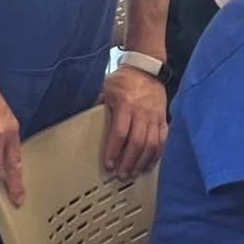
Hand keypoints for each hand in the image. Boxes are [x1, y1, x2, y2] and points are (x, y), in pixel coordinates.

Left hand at [101, 64, 167, 178]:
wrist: (147, 68)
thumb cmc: (124, 79)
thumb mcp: (106, 87)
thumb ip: (96, 103)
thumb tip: (81, 117)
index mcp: (126, 104)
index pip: (120, 132)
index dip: (114, 150)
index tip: (109, 164)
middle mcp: (142, 112)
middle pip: (137, 142)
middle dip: (129, 161)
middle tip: (121, 175)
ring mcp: (155, 116)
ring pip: (152, 144)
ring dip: (143, 161)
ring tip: (134, 173)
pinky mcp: (163, 118)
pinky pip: (163, 139)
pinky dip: (157, 154)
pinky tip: (149, 163)